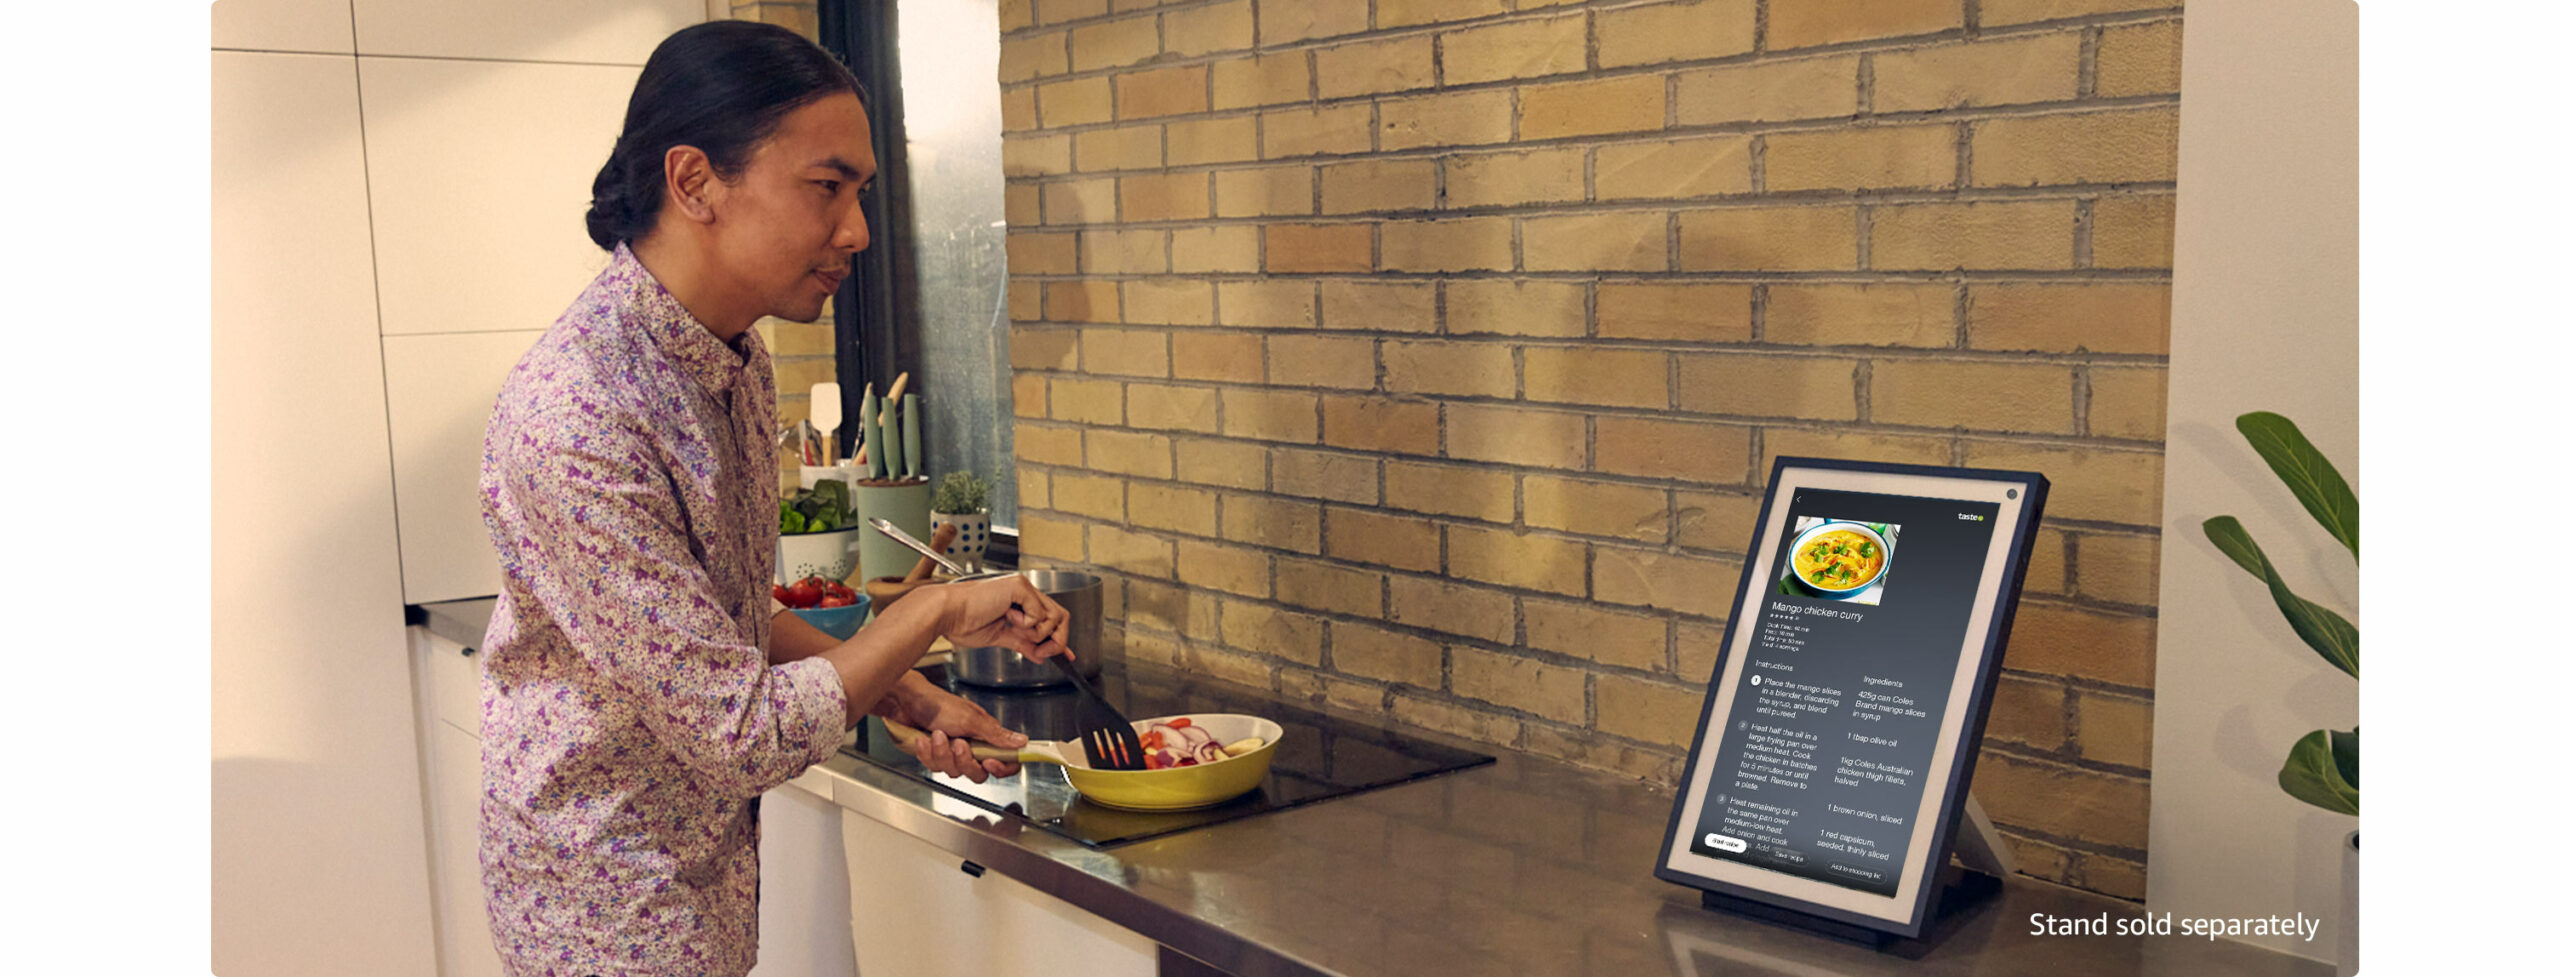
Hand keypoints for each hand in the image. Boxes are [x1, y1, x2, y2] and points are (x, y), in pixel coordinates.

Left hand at [884, 684, 1027, 782]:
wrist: (905, 701)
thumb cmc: (938, 704)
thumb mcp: (971, 719)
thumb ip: (996, 735)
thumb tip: (1023, 742)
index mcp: (986, 736)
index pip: (1006, 761)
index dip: (1002, 768)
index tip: (991, 763)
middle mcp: (972, 747)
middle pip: (978, 773)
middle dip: (964, 761)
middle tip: (958, 744)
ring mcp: (952, 753)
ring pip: (953, 772)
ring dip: (942, 753)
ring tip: (936, 734)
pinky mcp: (935, 756)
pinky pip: (934, 767)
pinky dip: (927, 753)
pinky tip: (923, 739)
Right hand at [939, 574, 1071, 662]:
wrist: (947, 615)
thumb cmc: (962, 622)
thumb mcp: (999, 637)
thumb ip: (1022, 644)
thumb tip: (1039, 655)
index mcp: (1019, 601)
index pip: (1051, 618)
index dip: (1059, 638)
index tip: (1066, 655)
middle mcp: (1024, 592)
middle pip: (1060, 616)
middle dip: (1056, 640)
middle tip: (1041, 652)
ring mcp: (1022, 588)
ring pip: (1054, 616)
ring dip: (1038, 633)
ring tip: (1016, 630)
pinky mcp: (1019, 587)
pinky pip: (1039, 613)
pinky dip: (1027, 623)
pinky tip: (1007, 617)